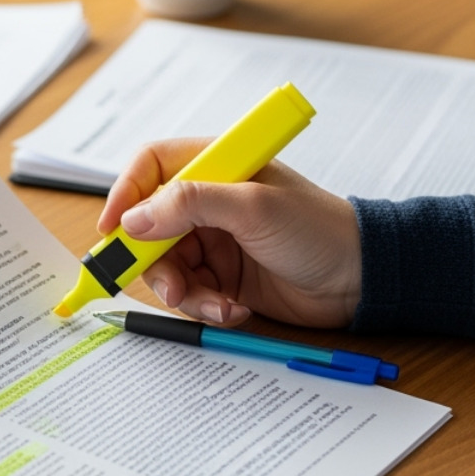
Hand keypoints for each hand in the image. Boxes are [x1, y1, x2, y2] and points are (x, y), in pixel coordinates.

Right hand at [98, 138, 361, 327]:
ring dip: (184, 291)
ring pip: (167, 266)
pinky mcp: (224, 277)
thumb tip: (135, 218)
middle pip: (149, 225)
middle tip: (169, 286)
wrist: (362, 278)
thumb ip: (191, 204)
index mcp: (218, 166)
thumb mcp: (254, 208)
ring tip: (215, 303)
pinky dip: (205, 306)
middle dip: (153, 260)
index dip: (125, 194)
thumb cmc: (320, 229)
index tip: (112, 229)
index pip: (151, 167)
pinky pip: (191, 293)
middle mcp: (210, 201)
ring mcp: (216, 240)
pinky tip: (233, 309)